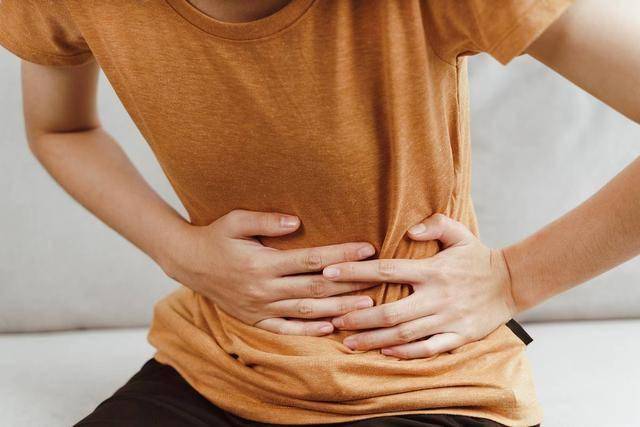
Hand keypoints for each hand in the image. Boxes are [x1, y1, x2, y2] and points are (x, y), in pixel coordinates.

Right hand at [162, 209, 377, 335]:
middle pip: (315, 287)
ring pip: (306, 310)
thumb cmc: (215, 237)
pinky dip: (308, 330)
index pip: (311, 259)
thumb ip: (266, 221)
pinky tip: (330, 328)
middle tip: (378, 280)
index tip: (367, 249)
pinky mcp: (253, 318)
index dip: (341, 254)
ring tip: (366, 307)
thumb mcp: (236, 221)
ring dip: (337, 309)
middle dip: (349, 283)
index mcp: (262, 263)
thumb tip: (297, 221)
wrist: (188, 262)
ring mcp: (259, 307)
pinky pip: (285, 328)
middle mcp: (263, 288)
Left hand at [322, 213, 517, 358]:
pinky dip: (406, 353)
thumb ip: (435, 225)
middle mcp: (437, 296)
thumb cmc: (478, 258)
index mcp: (432, 270)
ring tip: (349, 343)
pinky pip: (429, 349)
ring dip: (374, 340)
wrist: (512, 283)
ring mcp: (448, 319)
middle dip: (359, 317)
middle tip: (334, 321)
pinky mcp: (459, 336)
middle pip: (390, 311)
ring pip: (405, 334)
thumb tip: (409, 229)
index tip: (328, 273)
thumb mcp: (460, 233)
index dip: (355, 272)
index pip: (386, 270)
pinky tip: (385, 353)